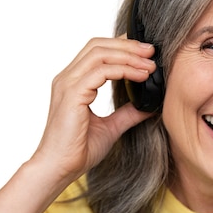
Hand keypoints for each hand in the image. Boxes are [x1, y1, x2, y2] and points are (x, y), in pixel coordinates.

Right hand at [31, 36, 156, 184]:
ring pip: (100, 54)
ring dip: (129, 55)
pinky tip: (141, 76)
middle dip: (128, 44)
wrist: (60, 168)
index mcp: (73, 82)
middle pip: (98, 45)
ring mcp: (68, 84)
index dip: (122, 45)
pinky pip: (101, 72)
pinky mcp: (72, 94)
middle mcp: (67, 78)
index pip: (96, 51)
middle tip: (152, 51)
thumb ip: (128, 114)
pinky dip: (124, 69)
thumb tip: (148, 105)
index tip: (146, 53)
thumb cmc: (79, 150)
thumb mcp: (111, 127)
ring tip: (150, 64)